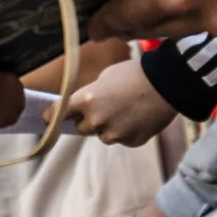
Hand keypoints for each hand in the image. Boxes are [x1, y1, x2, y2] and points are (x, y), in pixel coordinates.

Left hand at [60, 54, 178, 146]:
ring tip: (126, 111)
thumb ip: (90, 93)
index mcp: (86, 100)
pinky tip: (137, 118)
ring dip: (108, 127)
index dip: (52, 116)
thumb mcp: (106, 76)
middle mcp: (96, 120)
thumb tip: (82, 104)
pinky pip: (121, 139)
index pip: (58, 114)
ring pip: (103, 136)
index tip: (48, 120)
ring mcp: (114, 134)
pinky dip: (126, 132)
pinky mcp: (130, 142)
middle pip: (81, 128)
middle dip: (88, 120)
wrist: (168, 85)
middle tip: (105, 107)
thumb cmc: (135, 74)